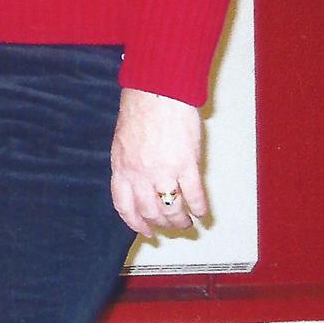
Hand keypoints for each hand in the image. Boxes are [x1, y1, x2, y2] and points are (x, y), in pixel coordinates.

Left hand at [110, 87, 206, 236]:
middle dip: (162, 224)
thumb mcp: (123, 141)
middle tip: (171, 226)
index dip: (135, 222)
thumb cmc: (140, 110)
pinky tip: (201, 212)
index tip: (145, 231)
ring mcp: (163, 170)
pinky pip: (193, 195)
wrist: (157, 91)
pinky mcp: (186, 164)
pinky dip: (199, 207)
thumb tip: (138, 185)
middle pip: (150, 211)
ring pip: (172, 208)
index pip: (124, 205)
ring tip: (186, 222)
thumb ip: (129, 164)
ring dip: (180, 220)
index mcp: (121, 166)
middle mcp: (139, 173)